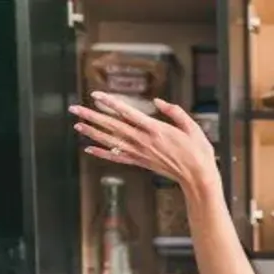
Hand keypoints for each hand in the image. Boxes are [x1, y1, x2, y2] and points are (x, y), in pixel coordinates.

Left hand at [70, 92, 217, 189]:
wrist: (198, 177)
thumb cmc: (198, 152)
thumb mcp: (193, 127)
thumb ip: (174, 112)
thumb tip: (157, 102)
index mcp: (156, 129)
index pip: (128, 113)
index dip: (111, 103)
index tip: (96, 95)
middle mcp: (145, 141)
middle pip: (113, 126)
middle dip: (92, 116)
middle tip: (75, 108)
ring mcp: (141, 153)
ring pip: (112, 141)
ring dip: (93, 133)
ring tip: (77, 125)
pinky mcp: (141, 163)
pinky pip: (117, 158)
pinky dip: (102, 153)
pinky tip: (89, 149)